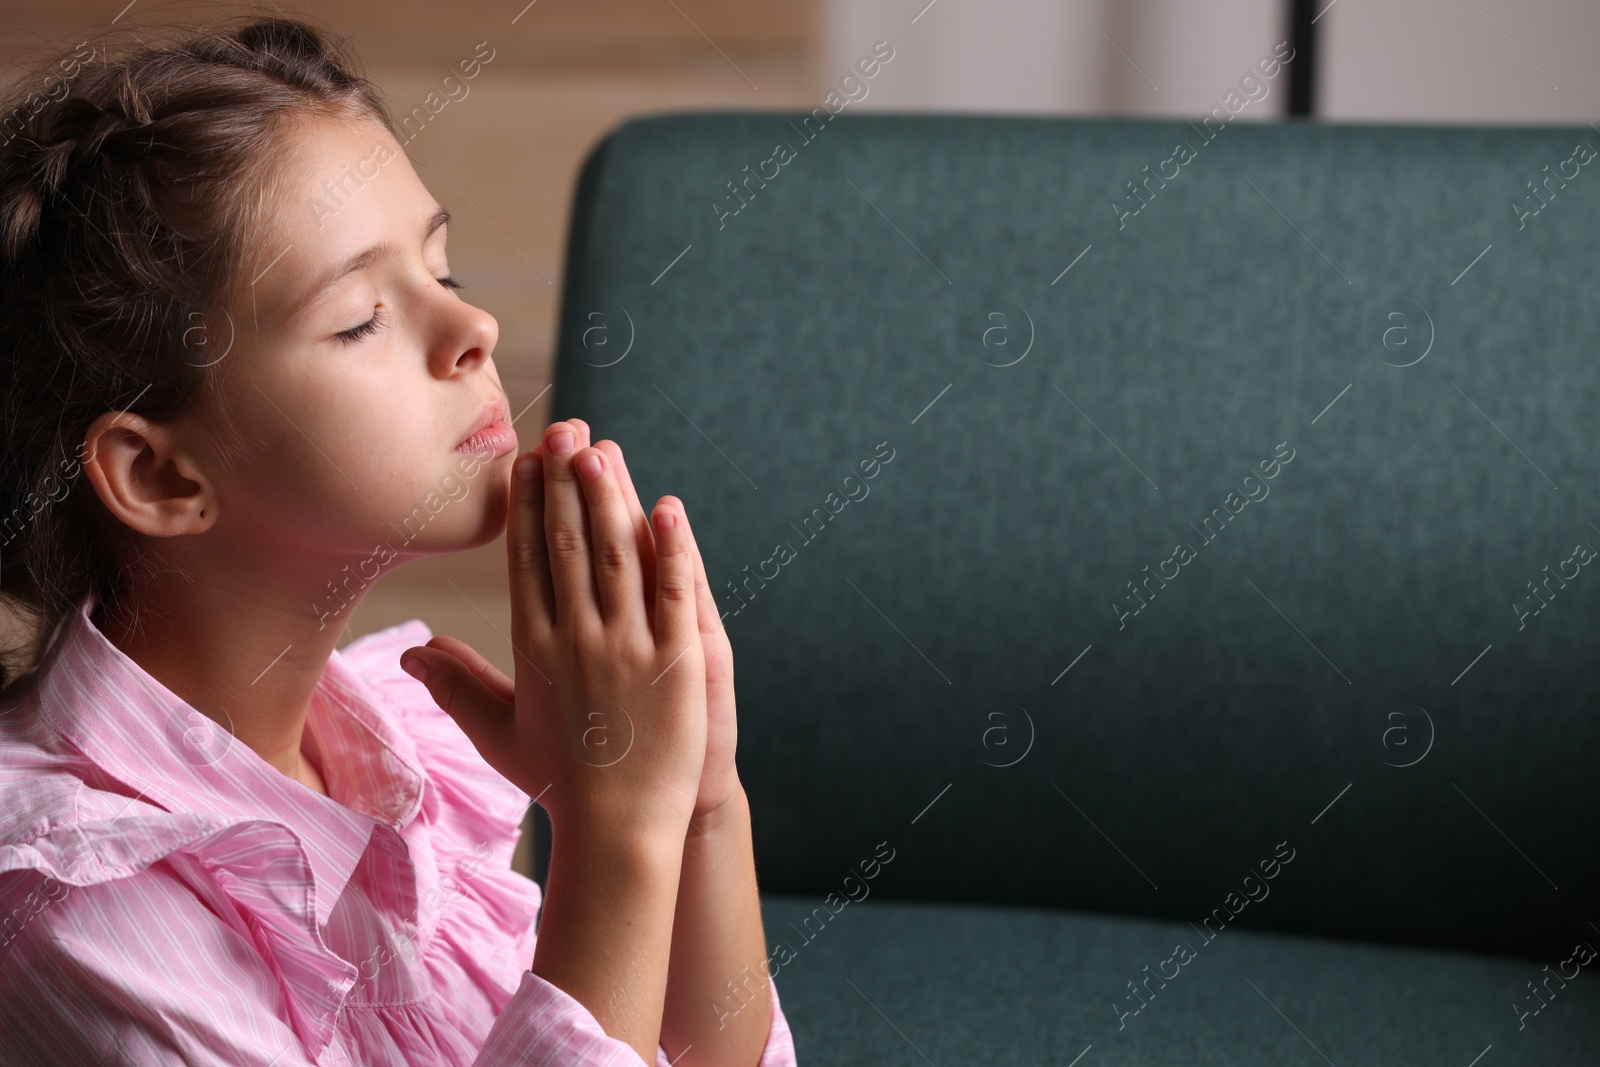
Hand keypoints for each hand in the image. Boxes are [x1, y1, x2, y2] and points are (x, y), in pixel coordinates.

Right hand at [399, 419, 707, 839]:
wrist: (619, 830)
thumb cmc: (560, 781)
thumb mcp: (498, 732)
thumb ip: (456, 684)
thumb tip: (412, 651)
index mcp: (535, 648)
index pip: (528, 561)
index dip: (529, 506)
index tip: (528, 461)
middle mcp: (577, 638)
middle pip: (568, 545)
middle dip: (564, 482)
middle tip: (564, 429)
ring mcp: (629, 648)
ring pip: (617, 557)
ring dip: (609, 498)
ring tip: (602, 449)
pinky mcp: (678, 661)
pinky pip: (676, 594)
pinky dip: (672, 550)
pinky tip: (668, 508)